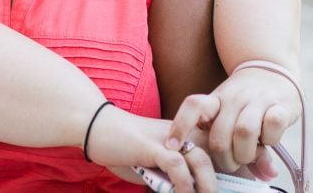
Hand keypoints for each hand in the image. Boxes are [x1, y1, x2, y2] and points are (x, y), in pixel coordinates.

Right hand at [86, 106, 218, 192]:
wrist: (96, 126)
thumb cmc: (121, 148)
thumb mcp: (150, 166)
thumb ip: (167, 177)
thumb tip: (184, 191)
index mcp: (180, 136)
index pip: (209, 153)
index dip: (216, 173)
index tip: (211, 189)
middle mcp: (178, 134)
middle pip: (210, 157)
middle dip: (214, 183)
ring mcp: (166, 138)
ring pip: (199, 160)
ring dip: (205, 185)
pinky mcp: (152, 145)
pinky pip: (176, 165)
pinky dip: (183, 183)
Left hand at [167, 67, 301, 178]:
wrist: (271, 70)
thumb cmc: (244, 102)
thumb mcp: (229, 115)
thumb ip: (230, 143)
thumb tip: (234, 170)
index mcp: (215, 99)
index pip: (193, 106)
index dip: (180, 126)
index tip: (173, 147)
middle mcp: (234, 98)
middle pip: (220, 134)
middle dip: (225, 159)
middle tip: (232, 163)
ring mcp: (257, 99)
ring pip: (244, 131)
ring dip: (246, 154)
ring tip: (249, 156)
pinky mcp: (281, 105)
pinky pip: (271, 126)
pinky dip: (270, 140)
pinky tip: (269, 140)